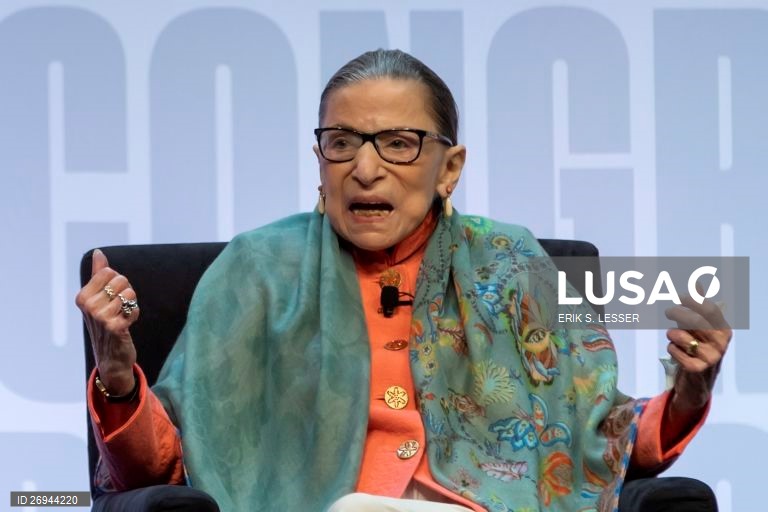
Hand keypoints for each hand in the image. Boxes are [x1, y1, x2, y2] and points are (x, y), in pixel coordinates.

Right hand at [75, 249, 138, 394]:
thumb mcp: (98, 298)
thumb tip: (98, 253)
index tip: (111, 297)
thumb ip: (98, 274)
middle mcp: (88, 306)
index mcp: (82, 297)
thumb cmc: (105, 324)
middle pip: (120, 279)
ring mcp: (101, 317)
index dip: (116, 282)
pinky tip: (126, 324)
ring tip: (122, 316)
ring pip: (129, 293)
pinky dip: (134, 314)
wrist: (110, 357)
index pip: (108, 272)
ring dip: (131, 304)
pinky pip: (134, 308)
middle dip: (126, 291)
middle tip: (119, 307)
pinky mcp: (115, 327)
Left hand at [665, 293, 731, 413]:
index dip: (693, 300)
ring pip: (680, 336)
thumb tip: (697, 283)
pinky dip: (671, 348)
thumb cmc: (698, 344)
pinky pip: (674, 350)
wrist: (699, 378)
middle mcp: (720, 343)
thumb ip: (699, 305)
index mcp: (723, 329)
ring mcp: (710, 357)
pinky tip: (676, 351)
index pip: (709, 309)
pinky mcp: (696, 369)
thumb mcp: (701, 325)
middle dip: (678, 313)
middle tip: (669, 312)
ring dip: (672, 334)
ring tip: (674, 337)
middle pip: (694, 320)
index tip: (678, 295)